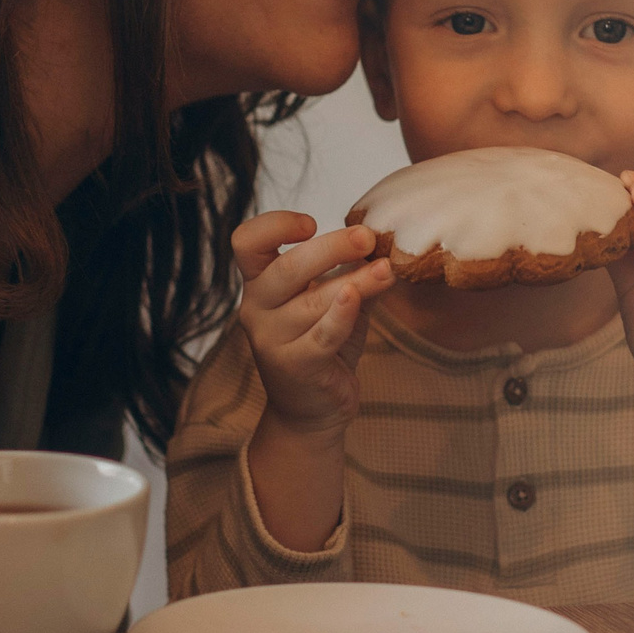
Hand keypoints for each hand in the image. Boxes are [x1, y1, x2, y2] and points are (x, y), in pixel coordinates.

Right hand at [232, 212, 394, 437]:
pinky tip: (360, 296)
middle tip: (367, 238)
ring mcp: (272, 340)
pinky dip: (342, 314)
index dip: (275, 225)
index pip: (247, 242)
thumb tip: (384, 243)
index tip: (311, 223)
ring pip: (314, 301)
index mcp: (259, 283)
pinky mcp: (295, 365)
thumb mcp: (333, 301)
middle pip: (286, 268)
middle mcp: (256, 309)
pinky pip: (323, 334)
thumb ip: (351, 272)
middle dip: (331, 247)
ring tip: (386, 270)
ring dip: (356, 280)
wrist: (312, 409)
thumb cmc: (321, 345)